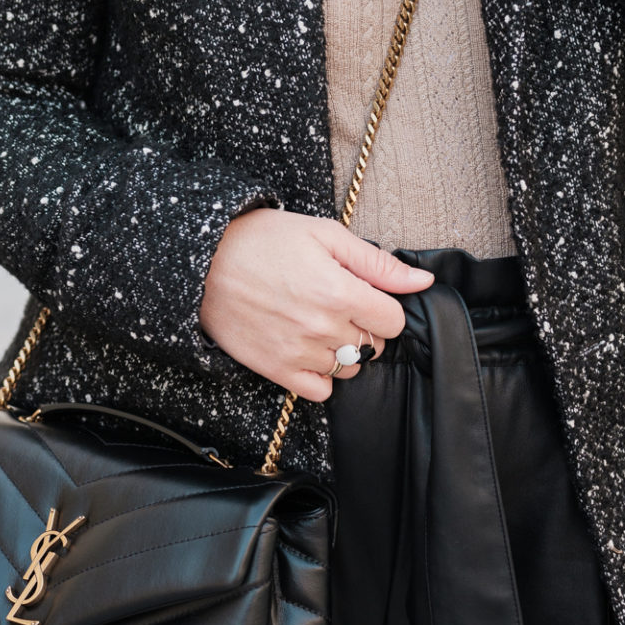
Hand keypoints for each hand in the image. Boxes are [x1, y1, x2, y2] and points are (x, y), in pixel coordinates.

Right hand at [199, 208, 432, 401]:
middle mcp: (323, 328)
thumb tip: (422, 282)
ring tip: (318, 320)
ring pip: (349, 367)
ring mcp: (299, 353)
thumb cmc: (263, 240)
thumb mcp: (324, 234)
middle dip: (364, 324)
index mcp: (340, 292)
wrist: (203, 260)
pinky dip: (321, 373)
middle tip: (337, 301)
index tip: (365, 293)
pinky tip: (308, 346)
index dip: (384, 305)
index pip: (394, 321)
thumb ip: (377, 262)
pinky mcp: (276, 370)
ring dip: (343, 347)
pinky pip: (320, 390)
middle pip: (373, 344)